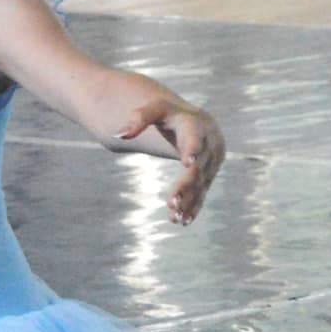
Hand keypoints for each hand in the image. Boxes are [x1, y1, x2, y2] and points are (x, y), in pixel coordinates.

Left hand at [119, 97, 225, 225]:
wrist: (195, 121)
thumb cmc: (168, 114)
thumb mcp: (153, 110)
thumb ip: (137, 119)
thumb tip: (118, 135)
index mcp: (196, 124)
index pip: (193, 137)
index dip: (191, 149)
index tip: (186, 163)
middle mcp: (209, 144)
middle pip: (197, 167)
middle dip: (185, 186)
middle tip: (171, 204)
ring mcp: (212, 161)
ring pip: (201, 184)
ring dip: (189, 202)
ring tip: (174, 218)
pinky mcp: (210, 175)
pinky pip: (202, 192)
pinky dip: (193, 206)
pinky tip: (183, 221)